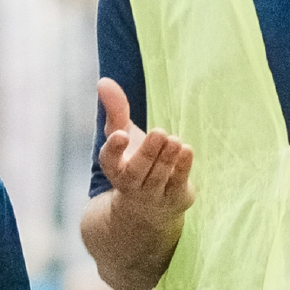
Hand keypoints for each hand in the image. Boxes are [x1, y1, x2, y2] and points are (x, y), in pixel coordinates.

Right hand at [96, 76, 194, 224]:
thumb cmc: (132, 162)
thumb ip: (115, 110)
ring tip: (174, 140)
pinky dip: (182, 168)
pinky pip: (178, 184)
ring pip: (158, 178)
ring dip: (166, 158)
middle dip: (148, 152)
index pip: (109, 161)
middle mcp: (131, 184)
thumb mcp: (121, 134)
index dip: (114, 149)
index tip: (121, 135)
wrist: (148, 207)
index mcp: (115, 168)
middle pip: (137, 171)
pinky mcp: (175, 198)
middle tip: (159, 132)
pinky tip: (187, 150)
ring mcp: (153, 194)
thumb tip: (103, 81)